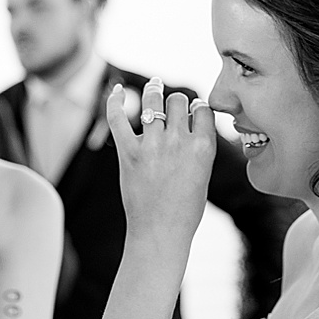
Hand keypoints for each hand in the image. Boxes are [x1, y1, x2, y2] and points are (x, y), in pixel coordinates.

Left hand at [107, 79, 215, 252]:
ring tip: (154, 85)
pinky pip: (118, 117)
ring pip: (154, 100)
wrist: (161, 233)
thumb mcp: (203, 174)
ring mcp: (152, 145)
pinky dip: (115, 101)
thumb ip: (198, 146)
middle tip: (172, 105)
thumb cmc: (185, 209)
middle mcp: (179, 141)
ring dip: (154, 90)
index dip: (197, 108)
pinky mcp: (128, 152)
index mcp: (203, 147)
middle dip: (176, 101)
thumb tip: (190, 121)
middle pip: (178, 100)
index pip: (202, 108)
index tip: (192, 113)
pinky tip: (117, 91)